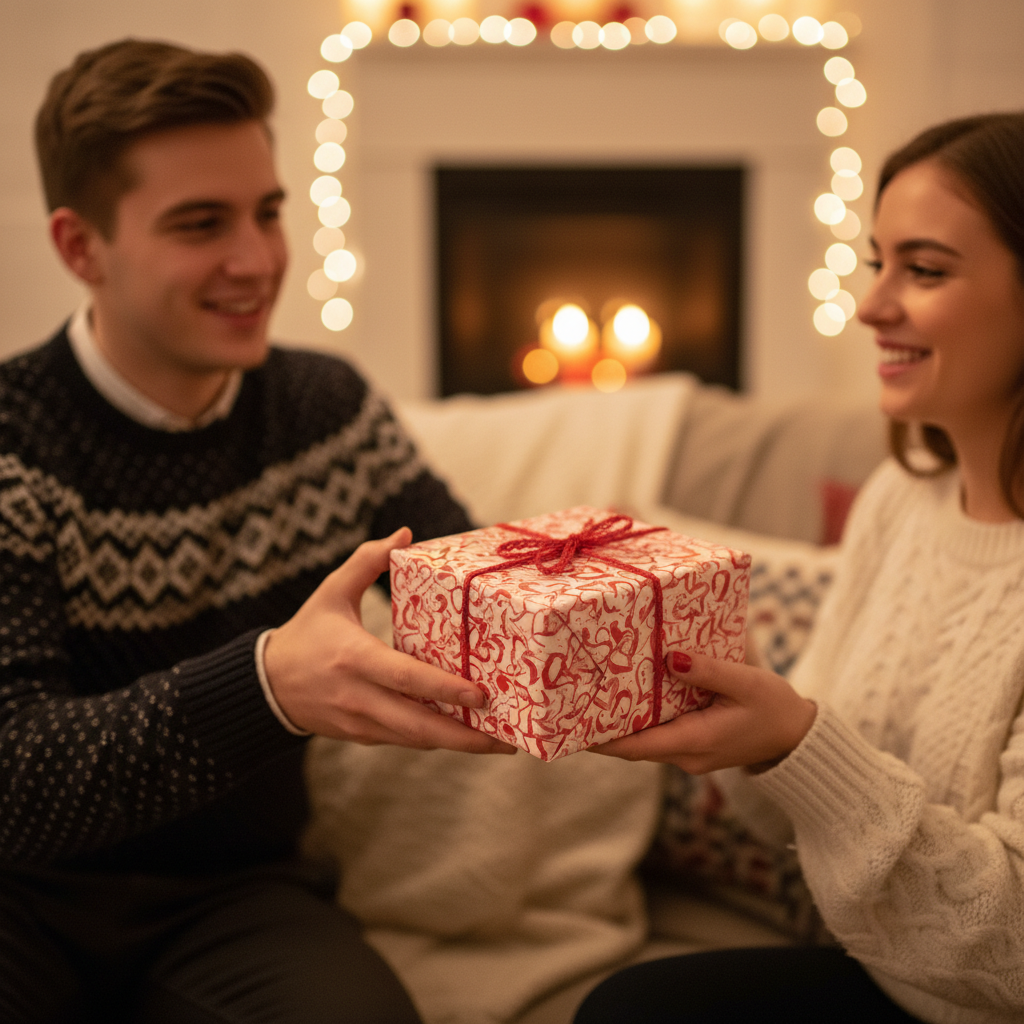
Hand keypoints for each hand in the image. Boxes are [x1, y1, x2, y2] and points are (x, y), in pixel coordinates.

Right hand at [264, 527, 515, 753]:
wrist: (266, 686)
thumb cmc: (307, 632)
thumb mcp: (331, 591)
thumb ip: (366, 561)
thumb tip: (405, 535)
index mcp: (354, 658)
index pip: (406, 678)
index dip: (445, 689)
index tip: (482, 694)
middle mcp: (359, 696)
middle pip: (419, 726)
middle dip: (465, 737)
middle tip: (507, 740)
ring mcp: (360, 722)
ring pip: (415, 740)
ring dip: (457, 744)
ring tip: (499, 743)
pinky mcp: (362, 737)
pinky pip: (405, 741)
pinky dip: (435, 740)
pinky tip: (465, 737)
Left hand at [591, 649, 816, 773]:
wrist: (798, 738)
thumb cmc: (775, 709)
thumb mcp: (746, 683)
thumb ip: (709, 671)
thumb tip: (671, 657)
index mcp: (695, 742)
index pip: (636, 746)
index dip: (602, 740)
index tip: (572, 728)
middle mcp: (687, 754)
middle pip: (634, 744)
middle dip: (603, 728)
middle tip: (572, 702)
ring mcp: (690, 754)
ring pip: (646, 739)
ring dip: (622, 722)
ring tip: (591, 695)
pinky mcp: (696, 746)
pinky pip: (661, 734)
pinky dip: (643, 719)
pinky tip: (631, 695)